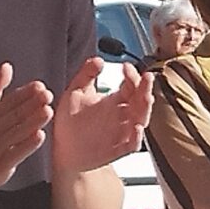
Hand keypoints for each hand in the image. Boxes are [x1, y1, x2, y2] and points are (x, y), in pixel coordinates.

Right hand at [0, 63, 54, 193]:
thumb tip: (7, 65)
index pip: (10, 101)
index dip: (25, 93)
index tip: (40, 86)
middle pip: (15, 114)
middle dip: (31, 104)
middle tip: (47, 95)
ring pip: (17, 132)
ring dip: (33, 121)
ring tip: (48, 111)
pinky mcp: (2, 164)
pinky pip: (16, 153)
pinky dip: (27, 144)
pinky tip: (40, 135)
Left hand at [52, 56, 153, 175]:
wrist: (63, 150)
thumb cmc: (70, 122)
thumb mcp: (75, 93)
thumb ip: (86, 75)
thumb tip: (98, 59)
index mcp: (115, 101)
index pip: (131, 85)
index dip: (131, 75)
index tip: (125, 66)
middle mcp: (123, 116)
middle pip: (141, 100)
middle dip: (145, 88)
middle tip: (146, 77)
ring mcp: (123, 133)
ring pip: (141, 119)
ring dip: (145, 109)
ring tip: (146, 97)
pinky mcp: (118, 150)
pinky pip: (132, 144)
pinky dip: (136, 137)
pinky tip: (136, 128)